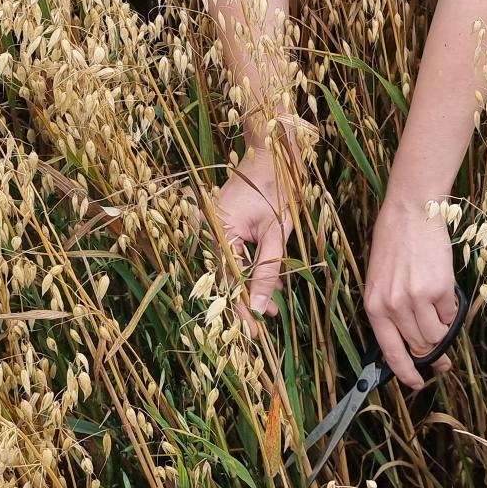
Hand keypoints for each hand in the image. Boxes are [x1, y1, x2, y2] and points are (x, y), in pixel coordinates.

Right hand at [212, 143, 297, 331]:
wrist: (272, 155)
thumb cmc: (277, 189)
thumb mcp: (276, 233)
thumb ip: (267, 271)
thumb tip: (259, 307)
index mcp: (219, 232)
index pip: (228, 281)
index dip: (240, 308)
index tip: (252, 331)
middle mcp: (209, 231)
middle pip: (225, 276)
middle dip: (245, 300)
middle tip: (265, 320)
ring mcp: (212, 226)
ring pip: (229, 266)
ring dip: (248, 285)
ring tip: (271, 305)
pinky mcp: (221, 224)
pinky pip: (232, 253)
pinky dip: (247, 268)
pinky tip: (265, 281)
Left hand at [364, 194, 458, 390]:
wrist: (410, 212)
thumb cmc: (393, 243)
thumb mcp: (379, 281)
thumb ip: (390, 311)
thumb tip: (411, 341)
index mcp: (374, 307)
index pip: (390, 352)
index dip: (405, 372)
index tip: (417, 383)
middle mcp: (393, 307)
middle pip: (419, 345)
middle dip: (432, 352)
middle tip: (442, 357)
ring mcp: (417, 299)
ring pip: (437, 333)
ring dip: (442, 328)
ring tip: (440, 313)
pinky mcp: (439, 289)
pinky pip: (451, 313)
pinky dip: (451, 309)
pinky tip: (444, 292)